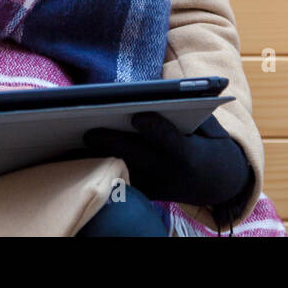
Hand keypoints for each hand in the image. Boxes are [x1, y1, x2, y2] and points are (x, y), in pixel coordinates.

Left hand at [82, 112, 250, 208]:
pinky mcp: (144, 193)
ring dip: (97, 157)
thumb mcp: (209, 127)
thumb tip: (158, 95)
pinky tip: (77, 156)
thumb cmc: (209, 144)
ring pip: (121, 170)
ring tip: (71, 144)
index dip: (154, 128)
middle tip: (89, 131)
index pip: (169, 140)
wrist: (217, 182)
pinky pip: (119, 179)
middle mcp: (169, 174)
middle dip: (113, 142)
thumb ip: (188, 113)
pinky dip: (98, 167)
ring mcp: (155, 186)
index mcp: (189, 154)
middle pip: (136, 156)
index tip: (138, 114)